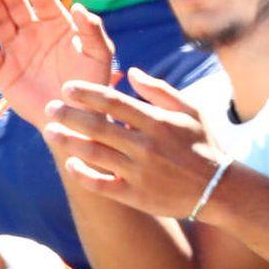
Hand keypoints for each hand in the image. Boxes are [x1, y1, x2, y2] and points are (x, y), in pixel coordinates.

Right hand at [0, 0, 113, 128]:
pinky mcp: (4, 72)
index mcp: (57, 23)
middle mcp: (34, 32)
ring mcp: (17, 50)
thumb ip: (93, 31)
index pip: (44, 2)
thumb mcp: (99, 54)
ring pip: (0, 23)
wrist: (78, 115)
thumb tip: (79, 8)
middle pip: (17, 6)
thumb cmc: (92, 81)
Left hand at [43, 67, 227, 218]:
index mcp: (157, 122)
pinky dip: (84, 174)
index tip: (67, 88)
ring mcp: (139, 172)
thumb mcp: (190, 111)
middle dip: (69, 116)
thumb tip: (132, 72)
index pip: (114, 102)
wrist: (218, 188)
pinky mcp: (135, 196)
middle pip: (98, 127)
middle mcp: (146, 146)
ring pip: (95, 154)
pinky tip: (71, 163)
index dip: (87, 93)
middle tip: (50, 108)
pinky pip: (101, 185)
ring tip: (50, 133)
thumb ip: (159, 90)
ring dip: (69, 142)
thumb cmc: (203, 144)